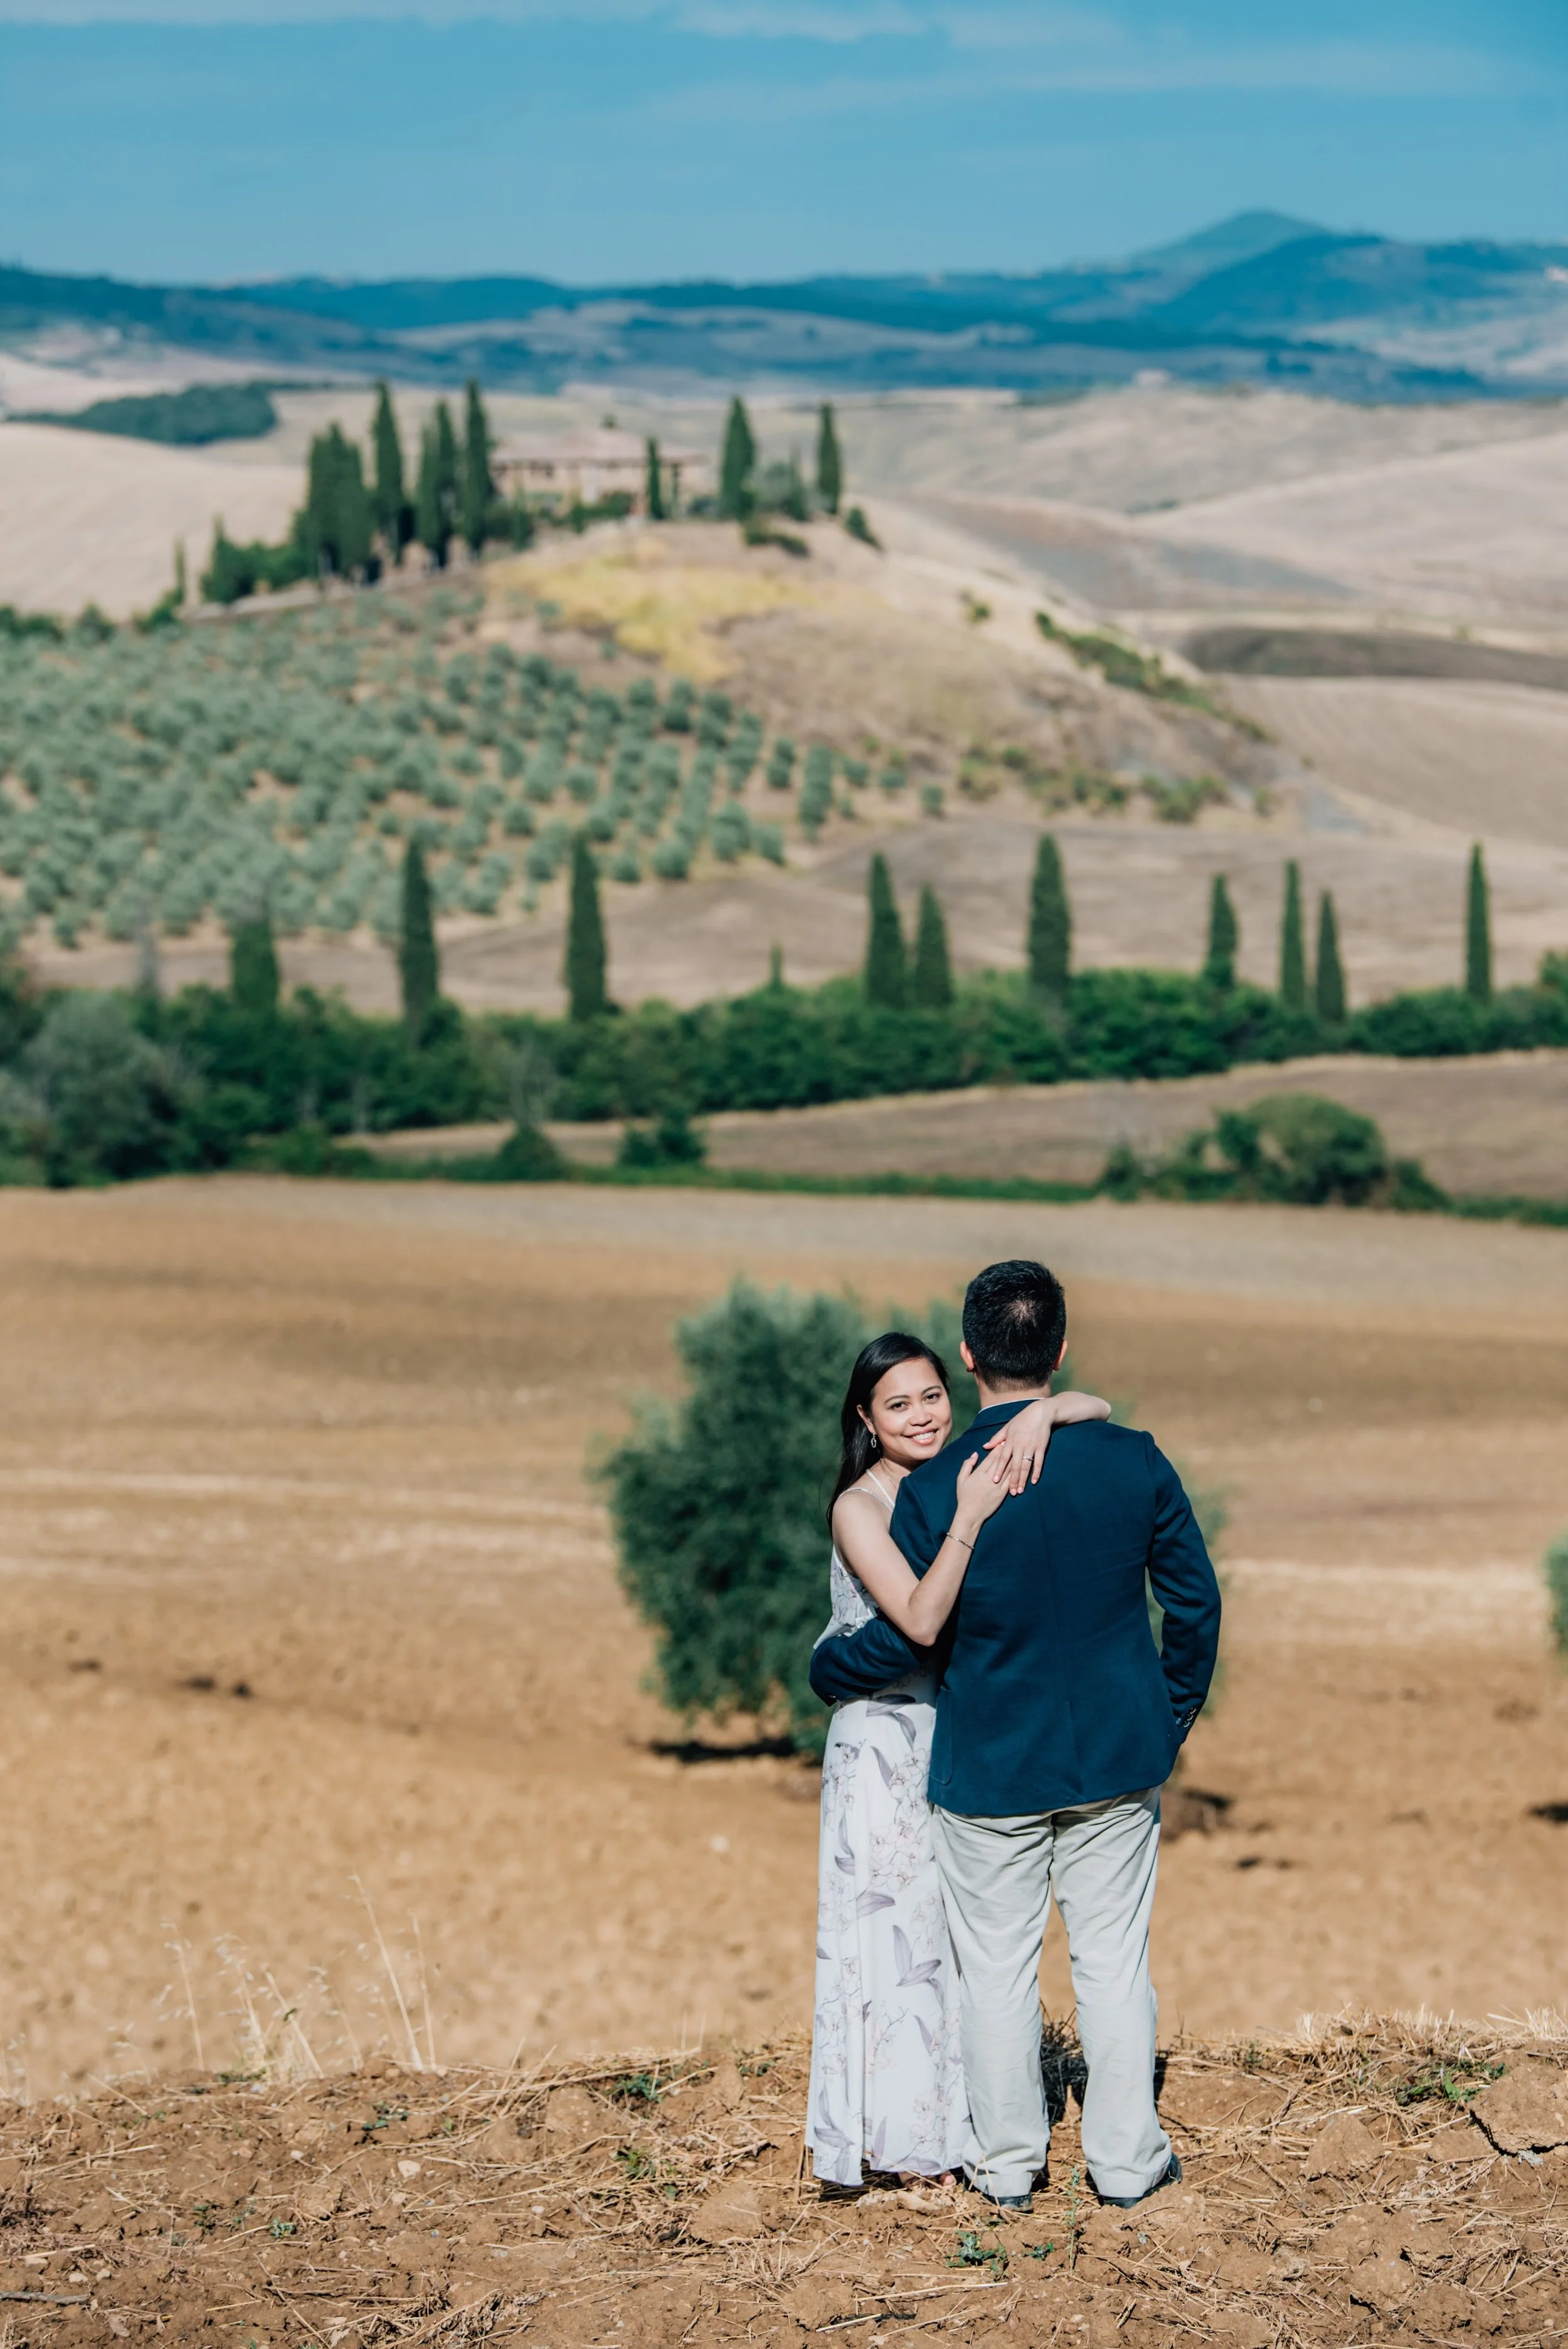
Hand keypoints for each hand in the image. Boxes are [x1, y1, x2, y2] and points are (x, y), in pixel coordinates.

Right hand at [950, 1450, 1012, 1538]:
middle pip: (1001, 1462)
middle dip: (1007, 1451)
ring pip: (1007, 1470)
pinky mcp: (1003, 1494)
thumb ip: (967, 1465)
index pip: (991, 1458)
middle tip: (1013, 1443)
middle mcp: (990, 1478)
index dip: (997, 1449)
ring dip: (1013, 1460)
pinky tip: (1020, 1468)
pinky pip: (1010, 1481)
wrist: (970, 1515)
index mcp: (979, 1473)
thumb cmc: (964, 1497)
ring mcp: (997, 1486)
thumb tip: (975, 1454)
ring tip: (1018, 1452)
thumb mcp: (961, 1479)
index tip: (1002, 1441)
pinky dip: (1015, 1474)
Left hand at [983, 1391, 1109, 1492]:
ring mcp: (1031, 1447)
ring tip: (1019, 1490)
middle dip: (1011, 1480)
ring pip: (1025, 1466)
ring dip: (1022, 1479)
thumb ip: (996, 1438)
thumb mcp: (1008, 1426)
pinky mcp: (1041, 1447)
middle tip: (1009, 1492)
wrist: (1041, 1412)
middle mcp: (1019, 1445)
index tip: (993, 1481)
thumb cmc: (1022, 1419)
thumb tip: (984, 1447)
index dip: (998, 1470)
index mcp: (1010, 1441)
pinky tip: (1034, 1481)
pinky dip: (1037, 1472)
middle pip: (1014, 1466)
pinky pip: (1039, 1462)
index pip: (1002, 1458)